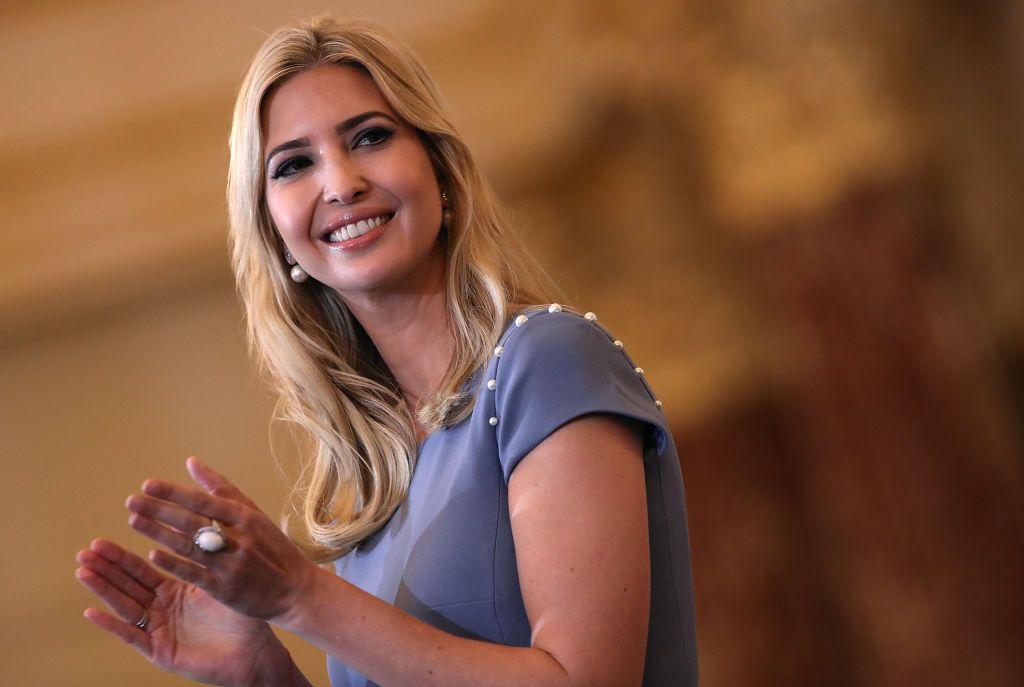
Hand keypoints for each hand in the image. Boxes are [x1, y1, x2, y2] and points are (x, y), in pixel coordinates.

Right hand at [75, 539, 288, 685]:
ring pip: (125, 606)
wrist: (254, 652)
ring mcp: (159, 631)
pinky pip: (133, 636)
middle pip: (128, 586)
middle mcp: (162, 610)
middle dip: (106, 568)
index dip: (122, 557)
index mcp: (175, 592)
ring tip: (83, 571)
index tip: (101, 540)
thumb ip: (207, 557)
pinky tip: (91, 612)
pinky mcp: (160, 651)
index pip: (143, 570)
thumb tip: (202, 520)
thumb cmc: (243, 617)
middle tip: (85, 551)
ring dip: (103, 590)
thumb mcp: (221, 582)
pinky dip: (112, 624)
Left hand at [124, 457, 320, 622]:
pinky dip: (173, 563)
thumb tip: (191, 463)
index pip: (204, 501)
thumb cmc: (272, 547)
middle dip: (159, 510)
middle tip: (132, 501)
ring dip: (158, 533)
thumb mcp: (254, 514)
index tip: (148, 484)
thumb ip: (222, 489)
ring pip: (188, 546)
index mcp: (246, 517)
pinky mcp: (225, 589)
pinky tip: (153, 555)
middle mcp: (239, 538)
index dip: (174, 493)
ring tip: (134, 521)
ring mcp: (231, 564)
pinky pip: (194, 574)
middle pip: (192, 522)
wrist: (295, 589)